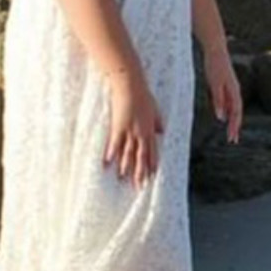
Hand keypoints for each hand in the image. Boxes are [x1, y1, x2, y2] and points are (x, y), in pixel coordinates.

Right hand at [104, 69, 163, 187]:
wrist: (131, 83)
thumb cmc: (142, 93)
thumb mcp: (155, 108)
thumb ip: (158, 121)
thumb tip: (162, 130)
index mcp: (150, 129)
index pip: (152, 151)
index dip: (151, 164)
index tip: (151, 176)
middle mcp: (141, 132)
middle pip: (141, 156)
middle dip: (140, 172)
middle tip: (140, 186)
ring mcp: (130, 130)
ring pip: (128, 153)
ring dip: (125, 167)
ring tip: (123, 180)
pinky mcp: (118, 126)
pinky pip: (114, 143)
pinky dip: (111, 154)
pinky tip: (108, 165)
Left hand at [205, 46, 242, 144]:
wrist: (216, 51)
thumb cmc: (215, 66)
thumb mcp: (214, 84)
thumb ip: (218, 101)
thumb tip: (221, 118)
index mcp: (234, 92)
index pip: (236, 113)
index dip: (235, 126)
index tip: (232, 138)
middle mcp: (235, 92)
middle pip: (237, 113)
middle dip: (235, 127)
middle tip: (233, 140)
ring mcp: (232, 90)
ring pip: (234, 109)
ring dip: (233, 122)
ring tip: (231, 133)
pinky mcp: (227, 87)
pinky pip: (230, 103)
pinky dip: (229, 113)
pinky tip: (225, 117)